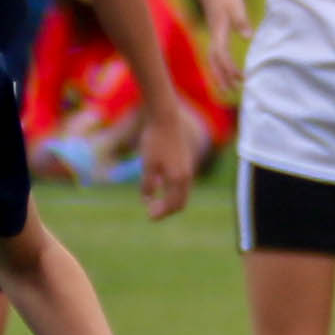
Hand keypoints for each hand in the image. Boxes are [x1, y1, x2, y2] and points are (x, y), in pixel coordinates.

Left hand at [136, 106, 197, 221]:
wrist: (165, 118)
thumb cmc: (155, 140)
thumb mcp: (147, 164)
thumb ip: (148, 184)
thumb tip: (147, 200)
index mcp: (178, 178)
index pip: (172, 205)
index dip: (160, 213)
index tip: (148, 215)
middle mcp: (186, 175)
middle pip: (180, 202)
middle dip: (167, 209)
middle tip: (151, 212)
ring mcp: (187, 168)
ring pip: (182, 193)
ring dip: (169, 199)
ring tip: (154, 200)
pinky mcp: (185, 161)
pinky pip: (182, 183)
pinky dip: (172, 189)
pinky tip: (160, 183)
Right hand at [197, 0, 251, 100]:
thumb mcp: (236, 6)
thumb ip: (241, 21)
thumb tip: (248, 36)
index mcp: (219, 33)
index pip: (222, 55)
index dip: (230, 68)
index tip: (240, 77)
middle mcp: (214, 37)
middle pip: (214, 62)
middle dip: (222, 78)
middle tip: (232, 91)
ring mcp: (213, 36)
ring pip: (213, 60)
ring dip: (220, 74)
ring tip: (229, 87)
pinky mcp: (216, 35)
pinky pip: (215, 55)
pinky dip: (219, 66)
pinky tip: (227, 71)